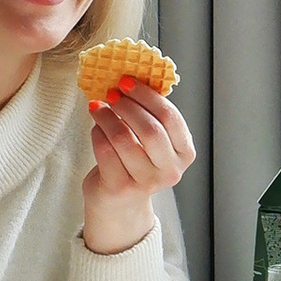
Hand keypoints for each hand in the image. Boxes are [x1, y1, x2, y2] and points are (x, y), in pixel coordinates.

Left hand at [81, 82, 195, 255]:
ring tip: (98, 107)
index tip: (127, 82)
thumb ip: (151, 115)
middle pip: (150, 129)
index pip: (171, 118)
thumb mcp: (153, 141)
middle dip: (127, 106)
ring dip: (107, 117)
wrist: (120, 202)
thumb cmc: (136, 162)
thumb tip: (132, 77)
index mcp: (185, 153)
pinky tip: (96, 129)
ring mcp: (146, 183)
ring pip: (123, 139)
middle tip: (111, 93)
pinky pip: (104, 151)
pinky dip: (97, 134)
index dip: (147, 96)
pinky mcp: (120, 189)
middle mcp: (170, 171)